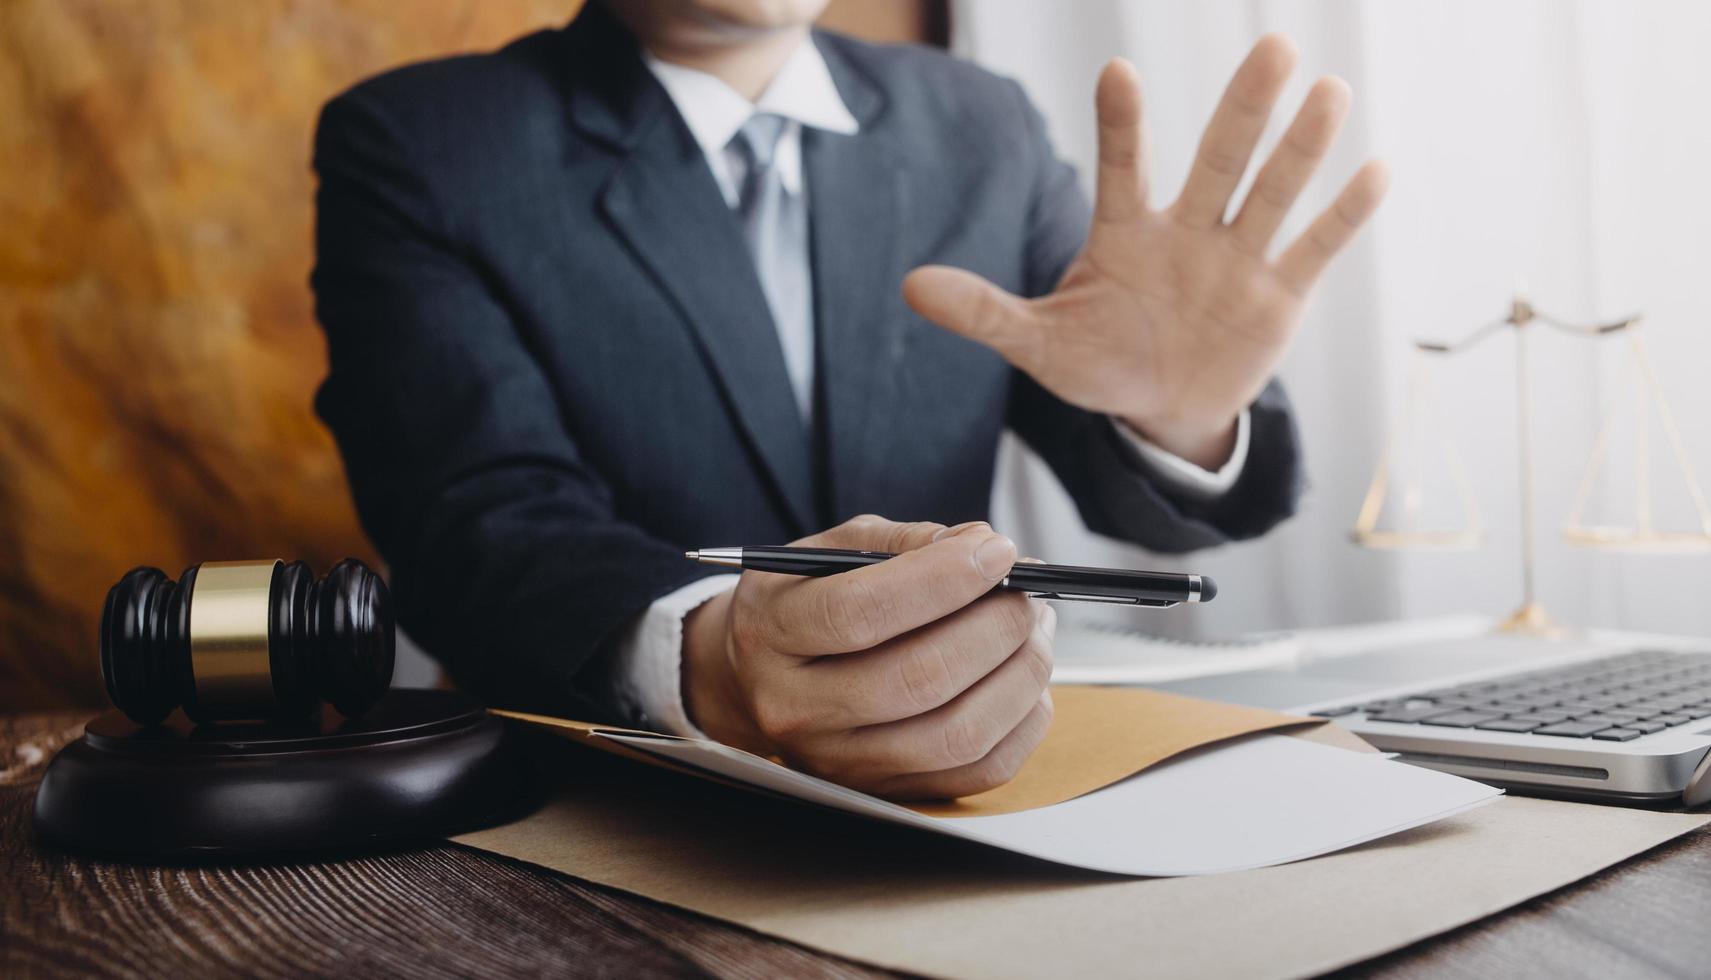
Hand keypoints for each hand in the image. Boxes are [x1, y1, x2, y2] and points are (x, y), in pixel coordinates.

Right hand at [681, 514, 1055, 799]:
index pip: (860, 611)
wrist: (758, 675)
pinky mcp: (886, 790)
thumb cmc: (806, 600)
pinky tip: (1022, 676)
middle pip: (917, 678)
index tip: (997, 550)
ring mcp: (840, 761)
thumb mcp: (831, 549)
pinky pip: (978, 770)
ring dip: (1020, 673)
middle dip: (995, 626)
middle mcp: (796, 707)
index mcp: (771, 630)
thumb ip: (903, 541)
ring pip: (957, 733)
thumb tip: (981, 546)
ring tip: (1033, 627)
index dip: (942, 579)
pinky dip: (1022, 720)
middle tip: (1025, 592)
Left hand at [903, 35, 1388, 467]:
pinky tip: (1376, 169)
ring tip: (1327, 90)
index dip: (1121, 124)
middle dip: (1242, 109)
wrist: (1158, 407)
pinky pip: (1315, 247)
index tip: (1117, 73)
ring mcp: (1237, 258)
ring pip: (1272, 193)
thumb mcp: (1038, 342)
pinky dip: (1344, 215)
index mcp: (1124, 233)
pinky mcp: (1278, 295)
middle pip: (1218, 160)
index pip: (1123, 167)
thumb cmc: (1096, 361)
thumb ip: (985, 311)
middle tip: (1271, 46)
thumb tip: (911, 285)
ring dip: (1300, 148)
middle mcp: (1187, 230)